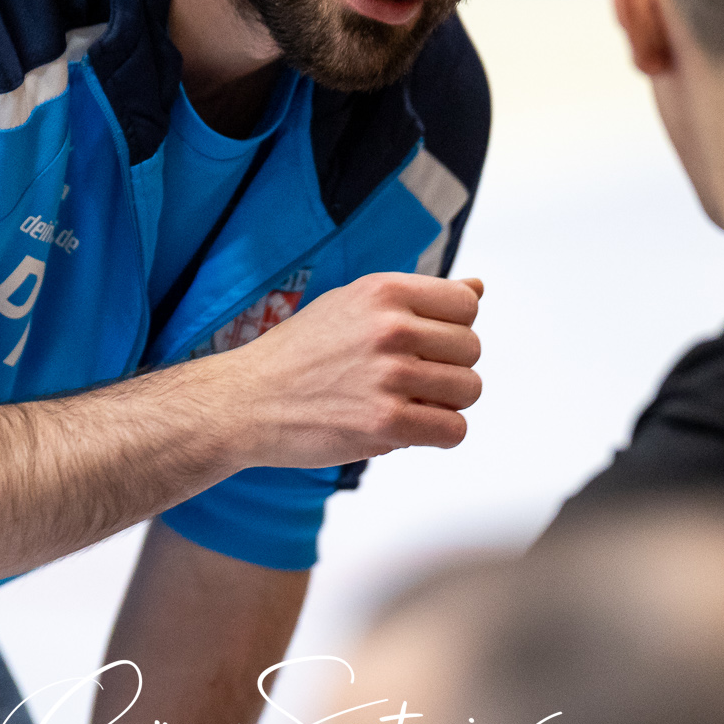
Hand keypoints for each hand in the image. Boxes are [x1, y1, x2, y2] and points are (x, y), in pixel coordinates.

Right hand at [207, 272, 483, 468]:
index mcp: (384, 291)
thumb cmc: (299, 353)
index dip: (453, 328)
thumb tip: (478, 288)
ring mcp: (389, 376)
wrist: (245, 401)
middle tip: (410, 380)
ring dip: (445, 403)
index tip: (426, 345)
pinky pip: (454, 430)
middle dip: (448, 368)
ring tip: (406, 403)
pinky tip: (407, 428)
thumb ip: (417, 298)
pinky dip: (438, 434)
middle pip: (471, 349)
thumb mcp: (352, 304)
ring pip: (469, 390)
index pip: (466, 305)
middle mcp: (390, 327)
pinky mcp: (385, 423)